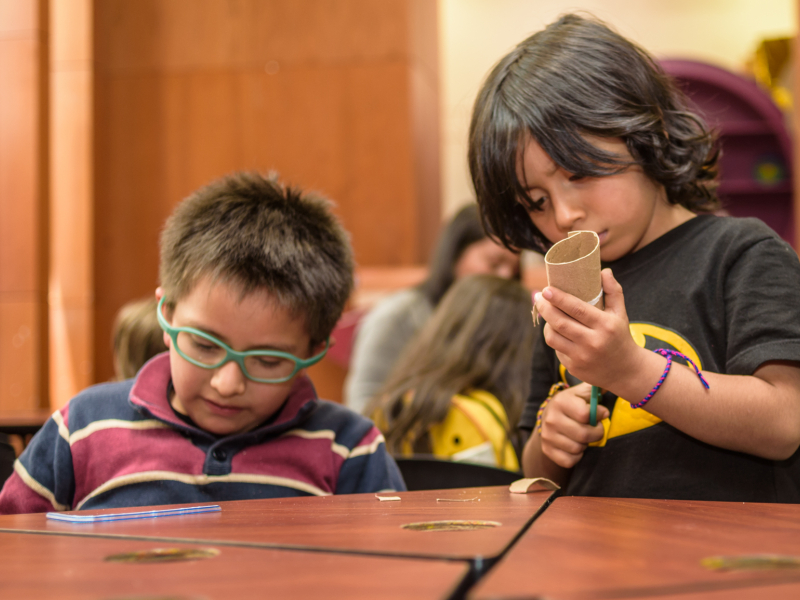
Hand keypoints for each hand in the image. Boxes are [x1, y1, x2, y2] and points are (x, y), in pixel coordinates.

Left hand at [534, 269, 645, 391]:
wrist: (626, 371)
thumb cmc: (620, 336)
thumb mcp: (621, 314)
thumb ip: (613, 291)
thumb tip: (604, 270)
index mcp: (605, 325)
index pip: (577, 309)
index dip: (558, 298)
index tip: (546, 289)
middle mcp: (593, 342)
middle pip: (560, 322)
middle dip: (545, 308)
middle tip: (538, 297)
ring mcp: (582, 357)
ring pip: (553, 337)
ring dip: (546, 324)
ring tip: (546, 313)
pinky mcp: (574, 368)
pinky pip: (556, 350)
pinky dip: (554, 338)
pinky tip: (556, 331)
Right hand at [539, 383, 609, 467]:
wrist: (549, 418)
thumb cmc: (572, 404)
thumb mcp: (581, 393)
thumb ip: (594, 389)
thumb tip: (608, 386)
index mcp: (561, 402)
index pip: (585, 414)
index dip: (598, 415)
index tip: (601, 413)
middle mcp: (551, 419)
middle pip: (584, 435)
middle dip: (596, 433)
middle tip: (596, 428)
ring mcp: (547, 436)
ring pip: (578, 448)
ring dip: (586, 444)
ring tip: (583, 436)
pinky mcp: (547, 450)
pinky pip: (570, 460)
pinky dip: (577, 456)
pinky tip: (576, 445)